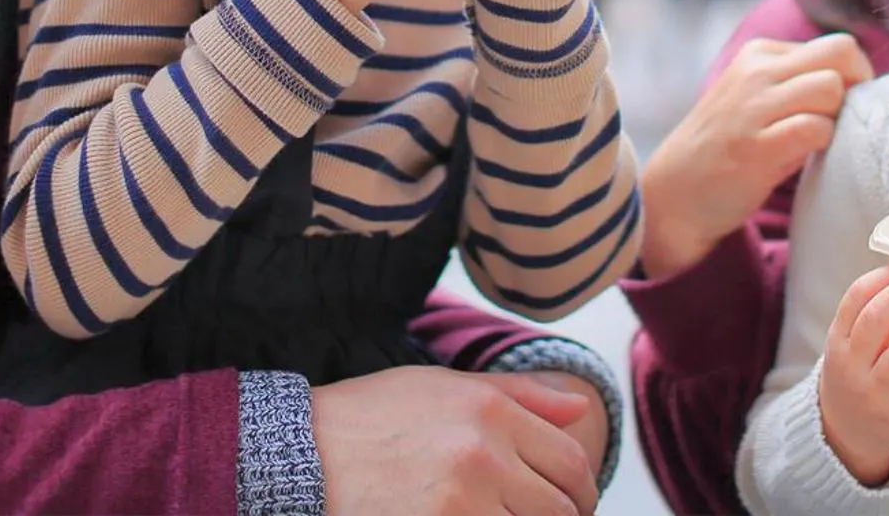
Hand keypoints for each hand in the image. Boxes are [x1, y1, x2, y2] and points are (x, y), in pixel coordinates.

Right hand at [315, 365, 598, 515]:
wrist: (304, 452)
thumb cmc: (375, 415)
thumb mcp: (445, 386)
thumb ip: (520, 396)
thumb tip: (581, 407)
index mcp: (491, 412)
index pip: (571, 461)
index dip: (584, 490)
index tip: (576, 503)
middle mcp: (483, 454)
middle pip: (559, 508)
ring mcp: (460, 503)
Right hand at [637, 34, 874, 278]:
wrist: (674, 194)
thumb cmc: (729, 148)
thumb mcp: (757, 98)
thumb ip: (798, 83)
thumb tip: (861, 83)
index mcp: (759, 54)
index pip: (834, 46)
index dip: (853, 77)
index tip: (842, 107)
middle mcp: (756, 71)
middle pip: (840, 54)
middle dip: (857, 86)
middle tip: (845, 120)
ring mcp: (754, 107)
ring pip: (831, 88)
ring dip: (837, 118)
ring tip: (816, 142)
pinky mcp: (757, 146)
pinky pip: (816, 128)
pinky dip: (822, 144)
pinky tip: (802, 159)